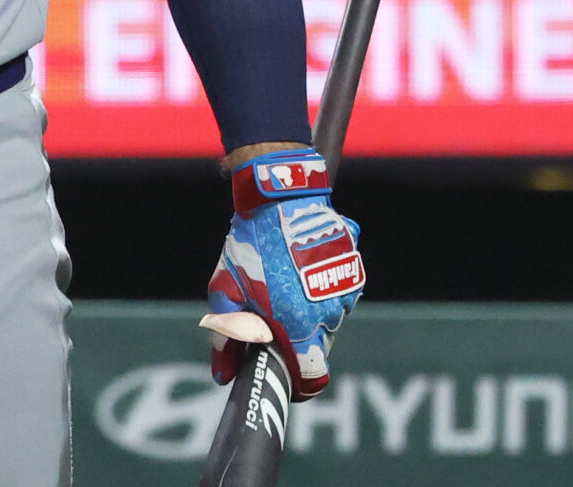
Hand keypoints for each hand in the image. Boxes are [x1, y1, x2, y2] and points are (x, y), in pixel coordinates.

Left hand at [204, 148, 363, 399]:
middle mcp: (330, 312)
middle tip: (272, 310)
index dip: (300, 381)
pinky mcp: (355, 267)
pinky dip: (323, 283)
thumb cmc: (248, 246)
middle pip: (318, 343)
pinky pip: (340, 288)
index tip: (286, 374)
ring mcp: (346, 289)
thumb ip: (225, 336)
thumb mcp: (225, 289)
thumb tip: (222, 375)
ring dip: (311, 307)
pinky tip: (301, 263)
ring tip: (285, 279)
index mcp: (299, 325)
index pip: (314, 377)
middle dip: (297, 335)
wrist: (278, 196)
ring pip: (330, 315)